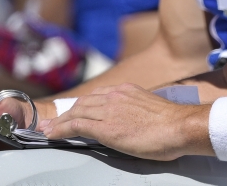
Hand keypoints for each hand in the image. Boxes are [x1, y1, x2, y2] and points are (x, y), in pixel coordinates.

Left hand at [38, 83, 210, 159]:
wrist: (180, 127)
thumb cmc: (172, 124)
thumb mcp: (149, 109)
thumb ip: (134, 111)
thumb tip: (129, 120)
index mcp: (125, 91)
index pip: (95, 97)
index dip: (79, 106)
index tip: (70, 112)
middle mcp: (114, 95)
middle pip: (82, 103)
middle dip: (65, 113)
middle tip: (51, 121)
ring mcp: (109, 109)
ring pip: (75, 113)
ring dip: (58, 122)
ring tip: (47, 129)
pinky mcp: (106, 127)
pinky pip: (77, 125)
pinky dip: (61, 129)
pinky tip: (52, 135)